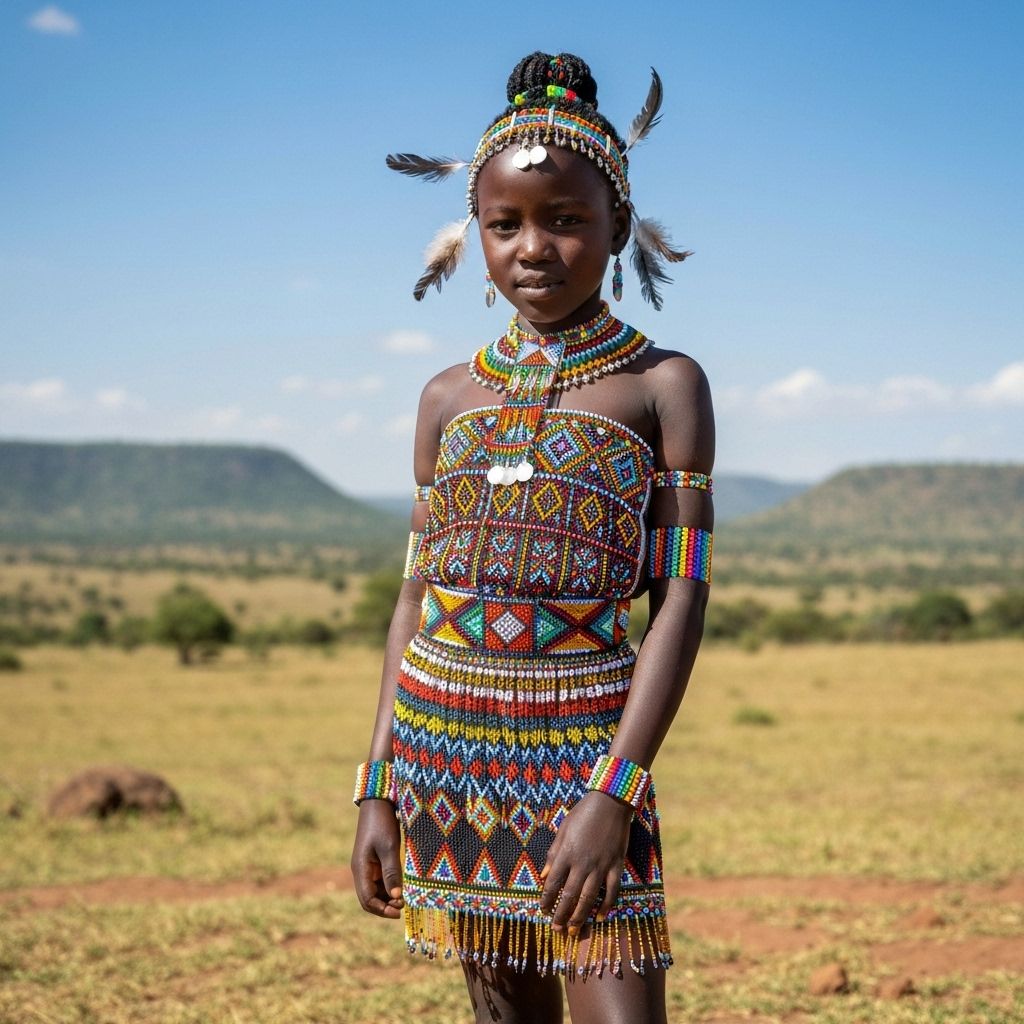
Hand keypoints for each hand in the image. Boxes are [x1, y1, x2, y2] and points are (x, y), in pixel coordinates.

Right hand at [351, 800, 403, 918]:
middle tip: (403, 907)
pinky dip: (389, 888)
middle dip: (384, 907)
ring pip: (374, 891)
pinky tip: (401, 887)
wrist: (377, 802)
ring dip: (387, 898)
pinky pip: (379, 881)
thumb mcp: (389, 847)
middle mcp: (361, 870)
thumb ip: (392, 873)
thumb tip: (397, 898)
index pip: (367, 900)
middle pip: (369, 899)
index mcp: (360, 869)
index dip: (382, 910)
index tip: (399, 912)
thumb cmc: (383, 823)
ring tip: (404, 899)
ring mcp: (366, 866)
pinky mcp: (373, 861)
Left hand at [539, 791, 633, 934]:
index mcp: (566, 853)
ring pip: (589, 898)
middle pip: (569, 896)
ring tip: (573, 930)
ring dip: (580, 916)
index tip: (543, 911)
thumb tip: (544, 875)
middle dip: (561, 915)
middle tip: (556, 930)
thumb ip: (554, 854)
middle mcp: (582, 863)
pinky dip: (606, 906)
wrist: (611, 802)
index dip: (547, 900)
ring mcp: (600, 865)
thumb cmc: (583, 813)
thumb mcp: (563, 830)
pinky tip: (600, 917)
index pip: (553, 884)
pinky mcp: (616, 865)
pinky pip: (611, 891)